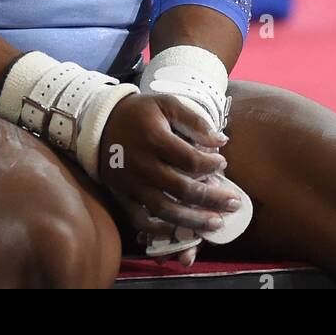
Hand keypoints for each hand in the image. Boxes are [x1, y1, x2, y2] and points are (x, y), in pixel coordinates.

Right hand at [97, 92, 239, 246]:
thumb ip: (195, 120)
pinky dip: (161, 229)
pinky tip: (180, 230)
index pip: (191, 160)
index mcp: (154, 139)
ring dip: (193, 220)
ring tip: (216, 224)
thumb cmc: (141, 112)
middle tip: (234, 204)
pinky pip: (141, 220)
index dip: (212, 165)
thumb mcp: (168, 104)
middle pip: (182, 189)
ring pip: (165, 210)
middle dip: (212, 199)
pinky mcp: (121, 196)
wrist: (101, 122)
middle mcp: (141, 165)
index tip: (223, 164)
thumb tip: (222, 142)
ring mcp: (130, 184)